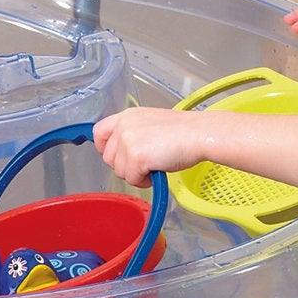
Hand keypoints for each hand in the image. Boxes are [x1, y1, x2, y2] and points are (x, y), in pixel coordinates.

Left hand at [93, 106, 210, 184]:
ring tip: (154, 166)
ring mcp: (128, 141)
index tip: (117, 157)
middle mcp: (123, 126)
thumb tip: (124, 153)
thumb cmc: (182, 131)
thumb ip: (133, 133)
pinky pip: (132, 179)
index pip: (99, 132)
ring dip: (135, 174)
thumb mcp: (150, 124)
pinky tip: (156, 172)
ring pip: (119, 171)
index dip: (104, 148)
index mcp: (126, 116)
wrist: (198, 134)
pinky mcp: (136, 157)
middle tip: (144, 164)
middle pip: (108, 157)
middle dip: (124, 166)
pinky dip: (144, 181)